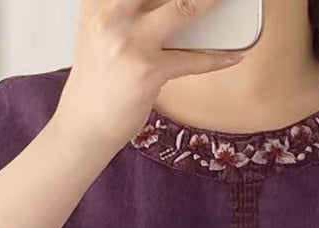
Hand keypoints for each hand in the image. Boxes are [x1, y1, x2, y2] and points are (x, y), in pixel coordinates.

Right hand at [54, 0, 247, 151]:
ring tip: (229, 1)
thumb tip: (180, 5)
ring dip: (212, 2)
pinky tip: (234, 54)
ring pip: (183, 8)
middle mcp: (111, 13)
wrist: (84, 124)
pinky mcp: (147, 71)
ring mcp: (129, 42)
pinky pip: (193, 59)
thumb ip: (128, 9)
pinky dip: (218, 57)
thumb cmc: (100, 79)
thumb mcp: (102, 31)